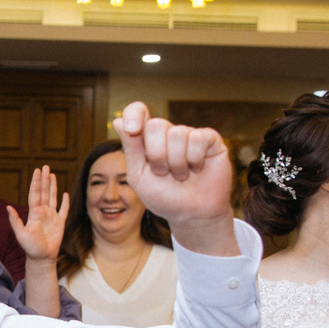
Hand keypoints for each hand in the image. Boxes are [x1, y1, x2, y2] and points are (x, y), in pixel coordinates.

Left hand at [8, 165, 67, 260]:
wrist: (41, 258)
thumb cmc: (30, 248)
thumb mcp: (20, 234)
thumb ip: (14, 220)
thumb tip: (8, 207)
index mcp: (33, 213)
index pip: (35, 193)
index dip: (36, 182)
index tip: (37, 171)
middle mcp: (42, 212)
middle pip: (44, 192)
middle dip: (44, 179)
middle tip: (45, 166)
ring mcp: (52, 217)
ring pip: (53, 197)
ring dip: (53, 186)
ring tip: (52, 175)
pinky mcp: (60, 223)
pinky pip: (64, 210)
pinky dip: (65, 202)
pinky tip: (65, 193)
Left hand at [114, 102, 235, 252]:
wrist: (191, 215)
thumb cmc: (163, 197)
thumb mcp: (139, 176)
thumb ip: (131, 149)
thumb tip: (118, 120)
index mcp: (148, 139)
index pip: (138, 111)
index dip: (134, 115)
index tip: (132, 130)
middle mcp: (168, 133)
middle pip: (156, 125)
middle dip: (156, 155)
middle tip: (163, 173)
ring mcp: (190, 135)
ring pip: (178, 134)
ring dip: (176, 163)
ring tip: (181, 176)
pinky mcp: (210, 140)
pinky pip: (198, 138)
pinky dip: (194, 159)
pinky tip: (197, 169)